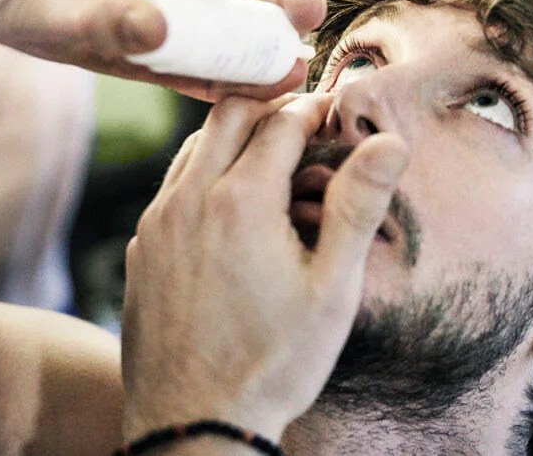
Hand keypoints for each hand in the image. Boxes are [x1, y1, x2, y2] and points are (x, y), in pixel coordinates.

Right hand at [0, 0, 316, 100]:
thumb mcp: (41, 16)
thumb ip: (101, 25)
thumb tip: (160, 32)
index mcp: (131, 51)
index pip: (205, 69)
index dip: (250, 73)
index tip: (293, 74)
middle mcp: (145, 8)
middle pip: (225, 19)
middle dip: (266, 16)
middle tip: (308, 13)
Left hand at [121, 95, 408, 440]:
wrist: (195, 424)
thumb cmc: (274, 360)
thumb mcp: (332, 287)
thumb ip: (358, 205)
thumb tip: (389, 142)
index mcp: (241, 201)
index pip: (279, 121)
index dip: (313, 109)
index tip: (333, 113)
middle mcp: (189, 200)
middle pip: (228, 115)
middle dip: (270, 109)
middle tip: (304, 126)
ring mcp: (157, 225)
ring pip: (194, 148)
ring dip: (235, 140)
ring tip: (273, 167)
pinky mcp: (142, 250)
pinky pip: (172, 187)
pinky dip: (205, 176)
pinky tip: (233, 212)